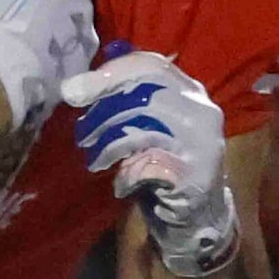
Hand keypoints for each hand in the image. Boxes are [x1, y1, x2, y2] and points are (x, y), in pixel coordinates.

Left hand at [64, 43, 237, 277]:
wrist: (201, 213)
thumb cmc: (167, 162)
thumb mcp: (151, 123)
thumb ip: (127, 100)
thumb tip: (74, 86)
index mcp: (192, 92)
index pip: (151, 65)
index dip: (111, 73)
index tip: (76, 89)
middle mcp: (203, 112)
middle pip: (146, 95)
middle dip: (105, 110)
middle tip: (82, 131)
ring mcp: (204, 144)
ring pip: (145, 130)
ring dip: (111, 146)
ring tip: (96, 159)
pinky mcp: (196, 176)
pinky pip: (148, 167)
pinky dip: (128, 175)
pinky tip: (121, 183)